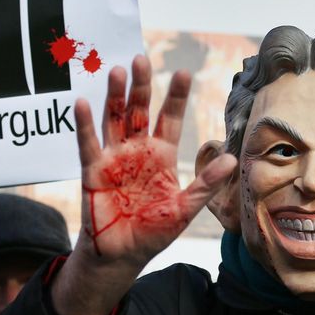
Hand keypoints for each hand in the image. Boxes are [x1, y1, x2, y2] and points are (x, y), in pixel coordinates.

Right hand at [52, 55, 235, 314]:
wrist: (122, 256)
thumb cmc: (153, 232)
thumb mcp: (185, 209)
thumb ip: (205, 184)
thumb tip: (231, 158)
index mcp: (161, 155)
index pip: (169, 118)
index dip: (175, 96)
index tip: (183, 73)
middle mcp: (137, 150)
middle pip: (139, 111)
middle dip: (141, 86)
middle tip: (141, 59)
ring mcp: (114, 158)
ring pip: (114, 119)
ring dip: (114, 96)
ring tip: (116, 71)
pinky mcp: (93, 170)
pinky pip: (89, 143)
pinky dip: (85, 123)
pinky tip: (83, 101)